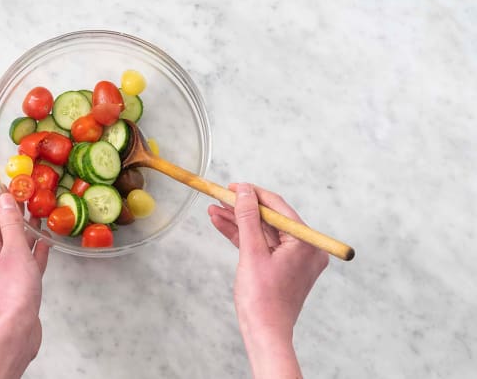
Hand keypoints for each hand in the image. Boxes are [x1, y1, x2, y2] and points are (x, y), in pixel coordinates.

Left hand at [0, 193, 50, 378]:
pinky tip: (46, 242)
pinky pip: (26, 259)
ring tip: (41, 213)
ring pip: (15, 242)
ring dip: (26, 228)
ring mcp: (4, 269)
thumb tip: (5, 199)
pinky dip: (35, 249)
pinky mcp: (17, 282)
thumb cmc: (13, 288)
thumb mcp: (14, 248)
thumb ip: (11, 223)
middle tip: (31, 194)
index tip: (13, 182)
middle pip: (2, 226)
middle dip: (15, 209)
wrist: (15, 328)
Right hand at [208, 183, 328, 377]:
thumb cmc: (262, 300)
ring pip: (262, 231)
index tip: (232, 186)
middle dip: (242, 208)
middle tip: (220, 195)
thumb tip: (243, 191)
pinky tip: (222, 224)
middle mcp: (305, 248)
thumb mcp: (252, 252)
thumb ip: (248, 218)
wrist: (264, 334)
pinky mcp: (281, 266)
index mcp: (306, 243)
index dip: (253, 194)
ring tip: (214, 209)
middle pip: (270, 218)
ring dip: (238, 221)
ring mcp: (293, 258)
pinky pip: (261, 244)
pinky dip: (242, 236)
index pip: (278, 207)